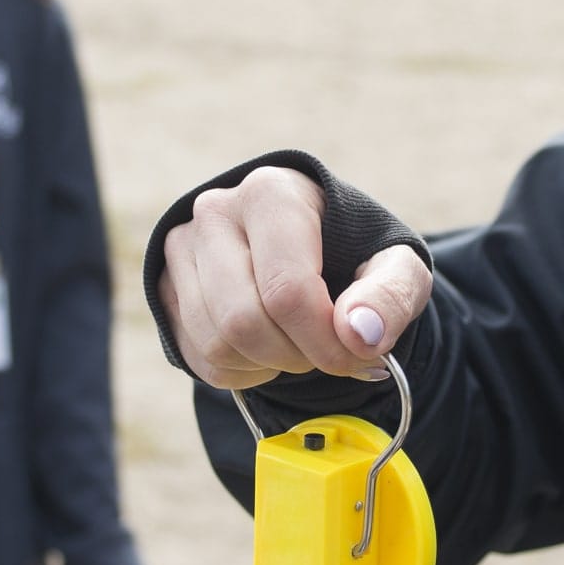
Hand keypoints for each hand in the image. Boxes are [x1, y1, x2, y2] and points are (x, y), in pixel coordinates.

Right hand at [156, 167, 432, 387]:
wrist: (312, 242)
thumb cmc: (355, 251)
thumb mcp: (396, 266)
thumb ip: (390, 296)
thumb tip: (359, 335)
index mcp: (272, 193)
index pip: (287, 290)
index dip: (325, 342)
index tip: (358, 357)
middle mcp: (215, 212)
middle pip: (244, 321)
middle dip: (296, 356)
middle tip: (327, 352)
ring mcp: (183, 248)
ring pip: (216, 343)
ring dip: (269, 365)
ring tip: (298, 343)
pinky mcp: (167, 284)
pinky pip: (199, 356)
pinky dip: (242, 370)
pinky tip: (268, 346)